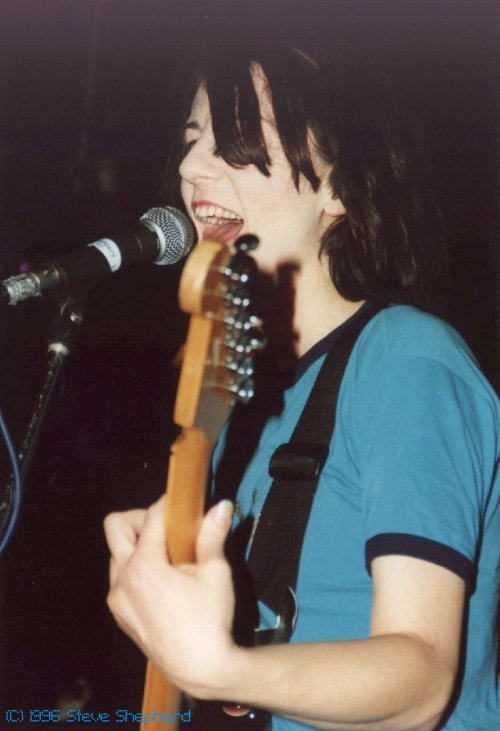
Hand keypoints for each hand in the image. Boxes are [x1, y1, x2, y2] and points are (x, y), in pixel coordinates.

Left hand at [104, 497, 237, 696]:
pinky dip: (135, 569)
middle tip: (167, 529)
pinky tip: (161, 581)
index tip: (183, 504)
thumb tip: (222, 505)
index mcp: (145, 566)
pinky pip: (119, 578)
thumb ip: (213, 535)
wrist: (200, 668)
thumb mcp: (216, 574)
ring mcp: (117, 599)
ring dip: (136, 546)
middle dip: (139, 519)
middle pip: (116, 526)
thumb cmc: (209, 621)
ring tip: (167, 557)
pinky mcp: (119, 613)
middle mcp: (123, 579)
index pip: (150, 517)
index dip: (168, 505)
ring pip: (116, 553)